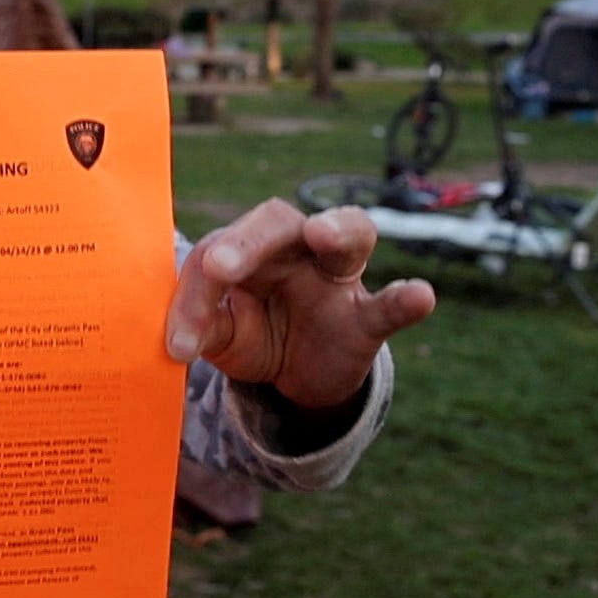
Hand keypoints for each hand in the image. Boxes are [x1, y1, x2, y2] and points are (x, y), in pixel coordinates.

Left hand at [166, 201, 434, 410]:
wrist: (295, 375)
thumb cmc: (253, 333)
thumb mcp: (222, 335)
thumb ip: (204, 328)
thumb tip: (178, 342)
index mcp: (251, 248)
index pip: (220, 252)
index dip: (195, 292)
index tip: (179, 339)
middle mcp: (298, 249)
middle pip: (278, 221)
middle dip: (247, 239)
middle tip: (218, 265)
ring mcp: (340, 279)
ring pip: (351, 233)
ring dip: (335, 229)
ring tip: (321, 234)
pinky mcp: (367, 319)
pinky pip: (389, 304)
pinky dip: (405, 299)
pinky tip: (419, 296)